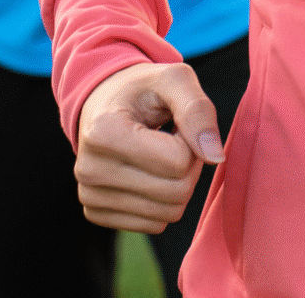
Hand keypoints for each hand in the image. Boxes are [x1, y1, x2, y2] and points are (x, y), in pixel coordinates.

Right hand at [74, 62, 222, 232]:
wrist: (104, 103)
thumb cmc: (143, 90)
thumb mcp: (174, 80)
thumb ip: (198, 110)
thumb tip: (215, 157)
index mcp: (104, 131)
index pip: (178, 161)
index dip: (190, 142)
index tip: (176, 126)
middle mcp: (89, 168)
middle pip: (176, 192)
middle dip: (188, 166)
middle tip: (174, 142)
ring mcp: (89, 195)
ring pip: (167, 214)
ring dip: (177, 185)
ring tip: (160, 157)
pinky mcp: (95, 214)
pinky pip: (153, 226)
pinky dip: (161, 203)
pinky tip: (147, 175)